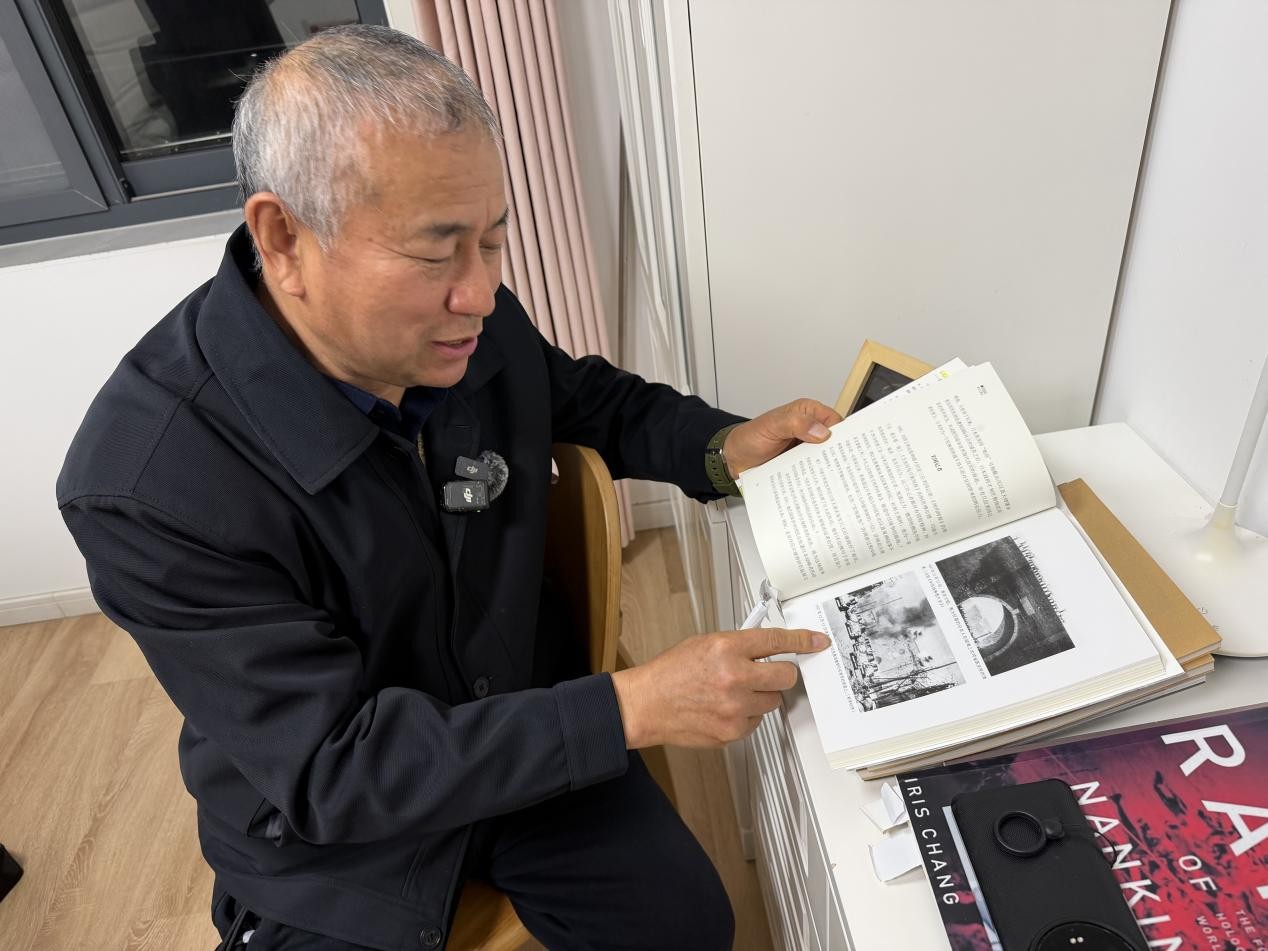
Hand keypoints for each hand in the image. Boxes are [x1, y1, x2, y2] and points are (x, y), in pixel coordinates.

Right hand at [611, 627, 830, 748]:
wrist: (646, 705)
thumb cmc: (671, 673)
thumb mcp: (704, 644)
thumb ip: (738, 644)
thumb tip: (768, 647)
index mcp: (726, 648)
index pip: (776, 641)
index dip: (802, 641)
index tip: (817, 642)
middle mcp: (734, 678)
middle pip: (785, 676)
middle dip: (780, 673)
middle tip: (767, 673)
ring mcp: (734, 708)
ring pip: (771, 701)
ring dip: (759, 696)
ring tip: (731, 692)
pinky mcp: (732, 731)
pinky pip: (755, 721)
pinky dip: (745, 715)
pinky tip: (723, 708)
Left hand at [723, 399, 843, 477]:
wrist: (733, 459)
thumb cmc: (750, 438)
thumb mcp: (772, 426)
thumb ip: (795, 423)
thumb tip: (821, 431)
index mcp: (807, 413)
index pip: (835, 421)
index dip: (844, 435)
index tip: (849, 449)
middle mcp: (809, 430)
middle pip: (833, 442)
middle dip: (839, 455)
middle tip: (845, 470)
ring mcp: (805, 449)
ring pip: (825, 459)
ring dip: (828, 469)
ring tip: (836, 482)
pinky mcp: (800, 465)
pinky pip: (813, 472)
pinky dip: (816, 478)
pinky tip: (820, 487)